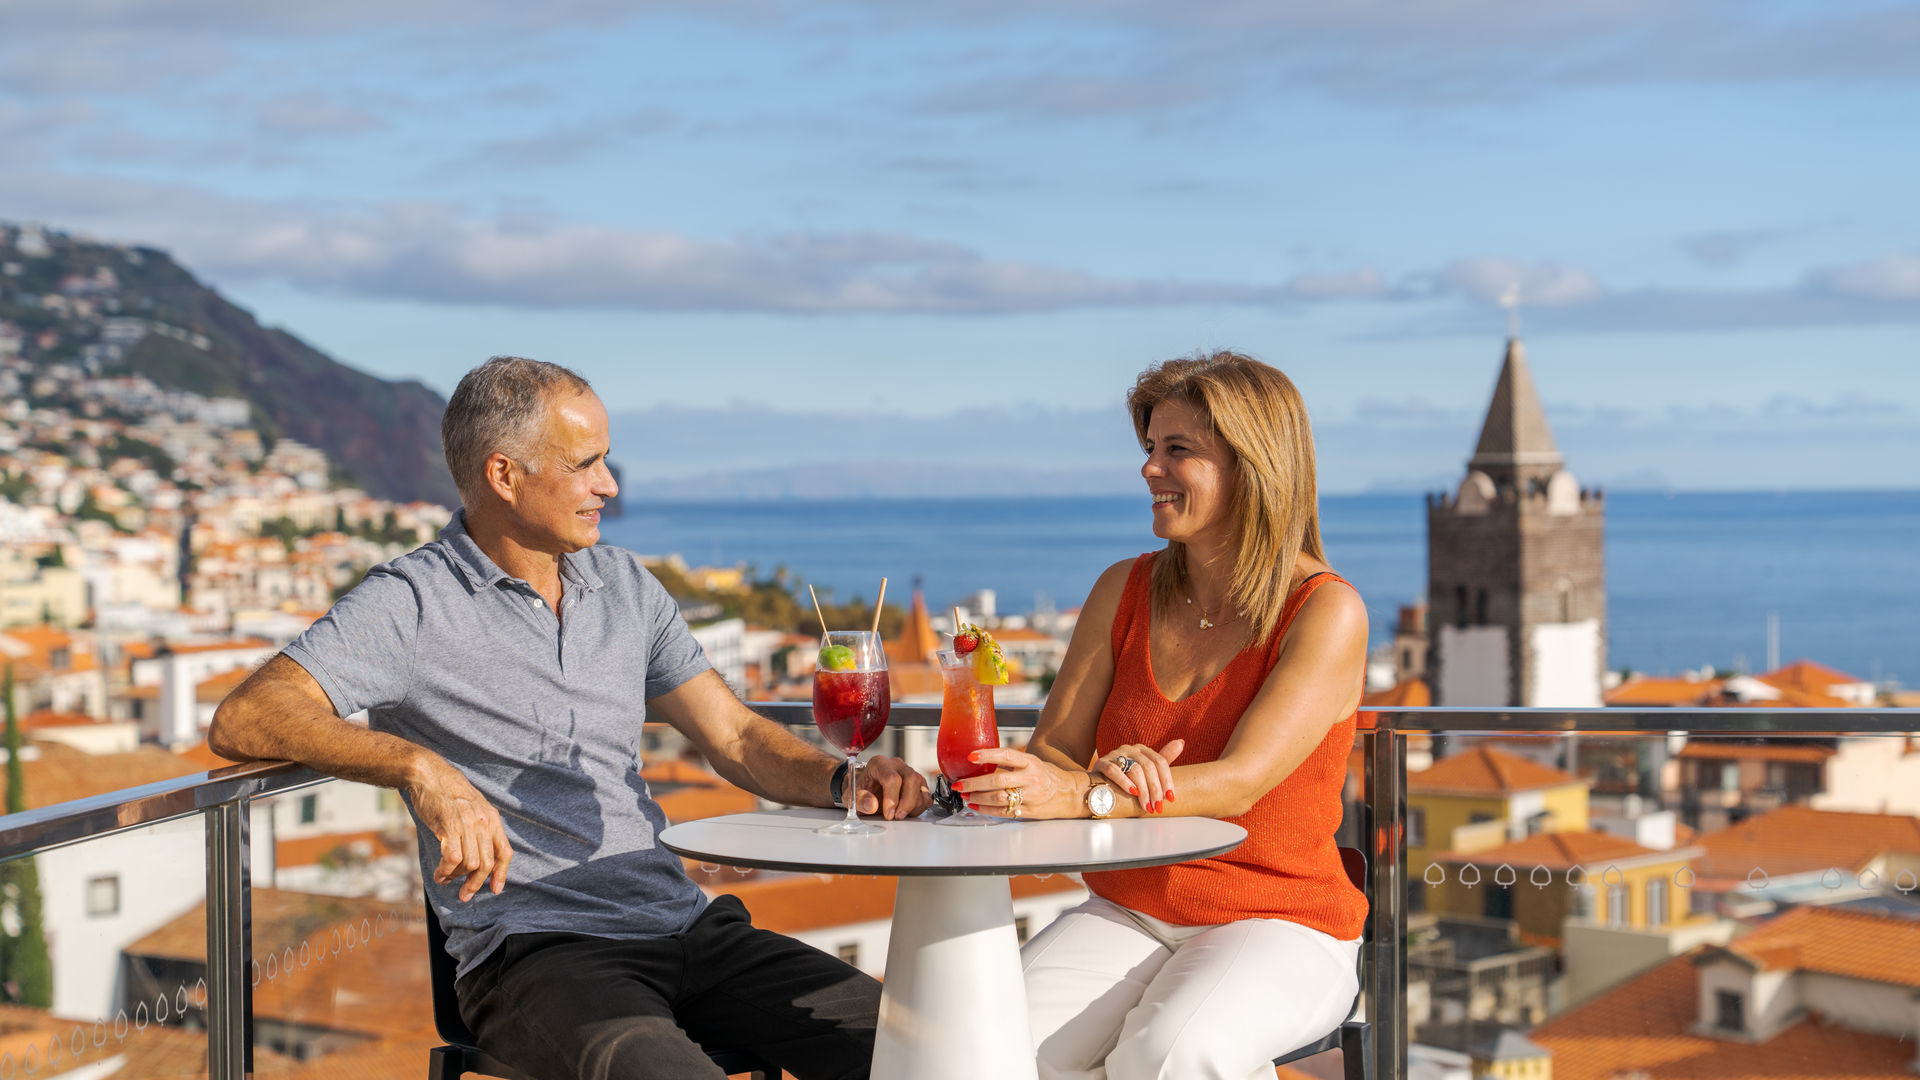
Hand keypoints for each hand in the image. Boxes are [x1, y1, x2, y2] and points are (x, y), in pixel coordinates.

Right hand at [405, 754, 512, 901]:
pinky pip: (452, 858)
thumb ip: (480, 829)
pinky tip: (438, 874)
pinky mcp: (449, 825)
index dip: (501, 874)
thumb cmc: (448, 794)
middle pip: (486, 863)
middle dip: (475, 884)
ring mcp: (467, 824)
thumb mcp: (473, 809)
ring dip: (456, 877)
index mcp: (492, 819)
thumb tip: (479, 858)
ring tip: (445, 878)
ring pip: (470, 863)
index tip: (495, 890)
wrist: (429, 774)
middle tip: (464, 895)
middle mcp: (483, 822)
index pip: (504, 852)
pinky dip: (445, 871)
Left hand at [856, 756, 931, 819]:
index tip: (888, 814)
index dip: (892, 798)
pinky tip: (906, 812)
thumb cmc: (861, 793)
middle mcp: (896, 765)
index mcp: (879, 764)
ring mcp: (909, 773)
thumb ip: (860, 801)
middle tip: (896, 816)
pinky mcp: (919, 784)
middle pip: (912, 778)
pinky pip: (927, 796)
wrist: (867, 794)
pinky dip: (919, 808)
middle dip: (906, 802)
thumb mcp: (852, 798)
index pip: (892, 778)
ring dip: (913, 806)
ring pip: (921, 786)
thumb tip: (872, 805)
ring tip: (898, 815)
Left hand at [953, 748, 1082, 818]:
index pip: (1007, 756)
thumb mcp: (1033, 762)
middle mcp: (1031, 778)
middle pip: (997, 780)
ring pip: (999, 798)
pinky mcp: (1029, 811)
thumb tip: (981, 761)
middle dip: (974, 783)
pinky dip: (987, 810)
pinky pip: (1004, 812)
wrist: (1071, 794)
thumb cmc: (1048, 775)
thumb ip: (1012, 763)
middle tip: (959, 784)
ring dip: (978, 798)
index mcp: (1031, 762)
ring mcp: (1031, 796)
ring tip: (965, 796)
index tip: (971, 756)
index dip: (988, 755)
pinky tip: (976, 807)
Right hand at [1094, 740, 1183, 813]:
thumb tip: (1181, 742)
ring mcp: (1115, 754)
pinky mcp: (1102, 763)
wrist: (1097, 782)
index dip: (1167, 780)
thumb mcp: (1145, 769)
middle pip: (1149, 767)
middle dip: (1155, 789)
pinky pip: (1114, 770)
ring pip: (1135, 770)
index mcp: (1143, 750)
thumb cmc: (1125, 778)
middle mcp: (1130, 749)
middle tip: (1157, 806)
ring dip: (1143, 790)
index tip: (1170, 797)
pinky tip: (1132, 792)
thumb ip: (1163, 758)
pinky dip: (1124, 781)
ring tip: (1146, 806)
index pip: (1160, 762)